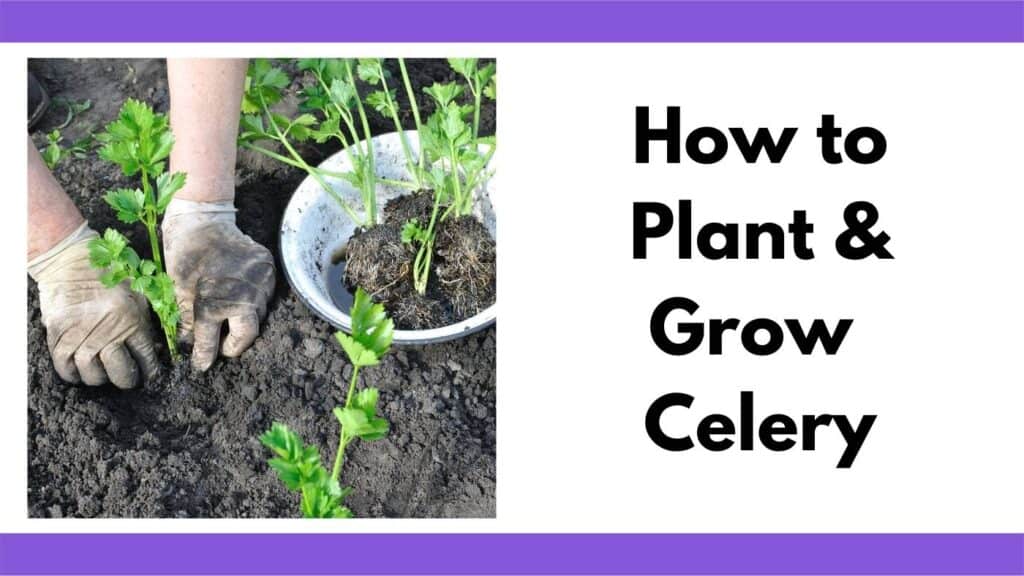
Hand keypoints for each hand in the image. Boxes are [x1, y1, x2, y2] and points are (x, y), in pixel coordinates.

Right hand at [29, 224, 158, 388]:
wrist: (71, 259)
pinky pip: (63, 364)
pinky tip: (78, 372)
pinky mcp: (58, 332)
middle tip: (125, 379)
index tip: (148, 377)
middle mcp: (108, 329)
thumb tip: (156, 349)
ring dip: (97, 378)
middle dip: (126, 380)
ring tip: (101, 374)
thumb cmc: (109, 274)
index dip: (149, 372)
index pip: (146, 357)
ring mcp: (81, 332)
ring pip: (91, 372)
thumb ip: (145, 320)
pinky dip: (70, 374)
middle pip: (119, 371)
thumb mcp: (137, 292)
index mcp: (132, 319)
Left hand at [162, 199, 274, 370]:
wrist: (203, 219)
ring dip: (244, 320)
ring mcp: (259, 283)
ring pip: (258, 315)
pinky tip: (241, 295)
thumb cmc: (185, 254)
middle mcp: (241, 298)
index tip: (202, 365)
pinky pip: (265, 295)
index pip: (210, 342)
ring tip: (231, 317)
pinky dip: (254, 300)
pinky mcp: (269, 270)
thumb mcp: (178, 290)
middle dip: (234, 345)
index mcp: (212, 305)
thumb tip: (188, 345)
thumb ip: (187, 320)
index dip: (205, 356)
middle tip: (223, 347)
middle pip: (246, 335)